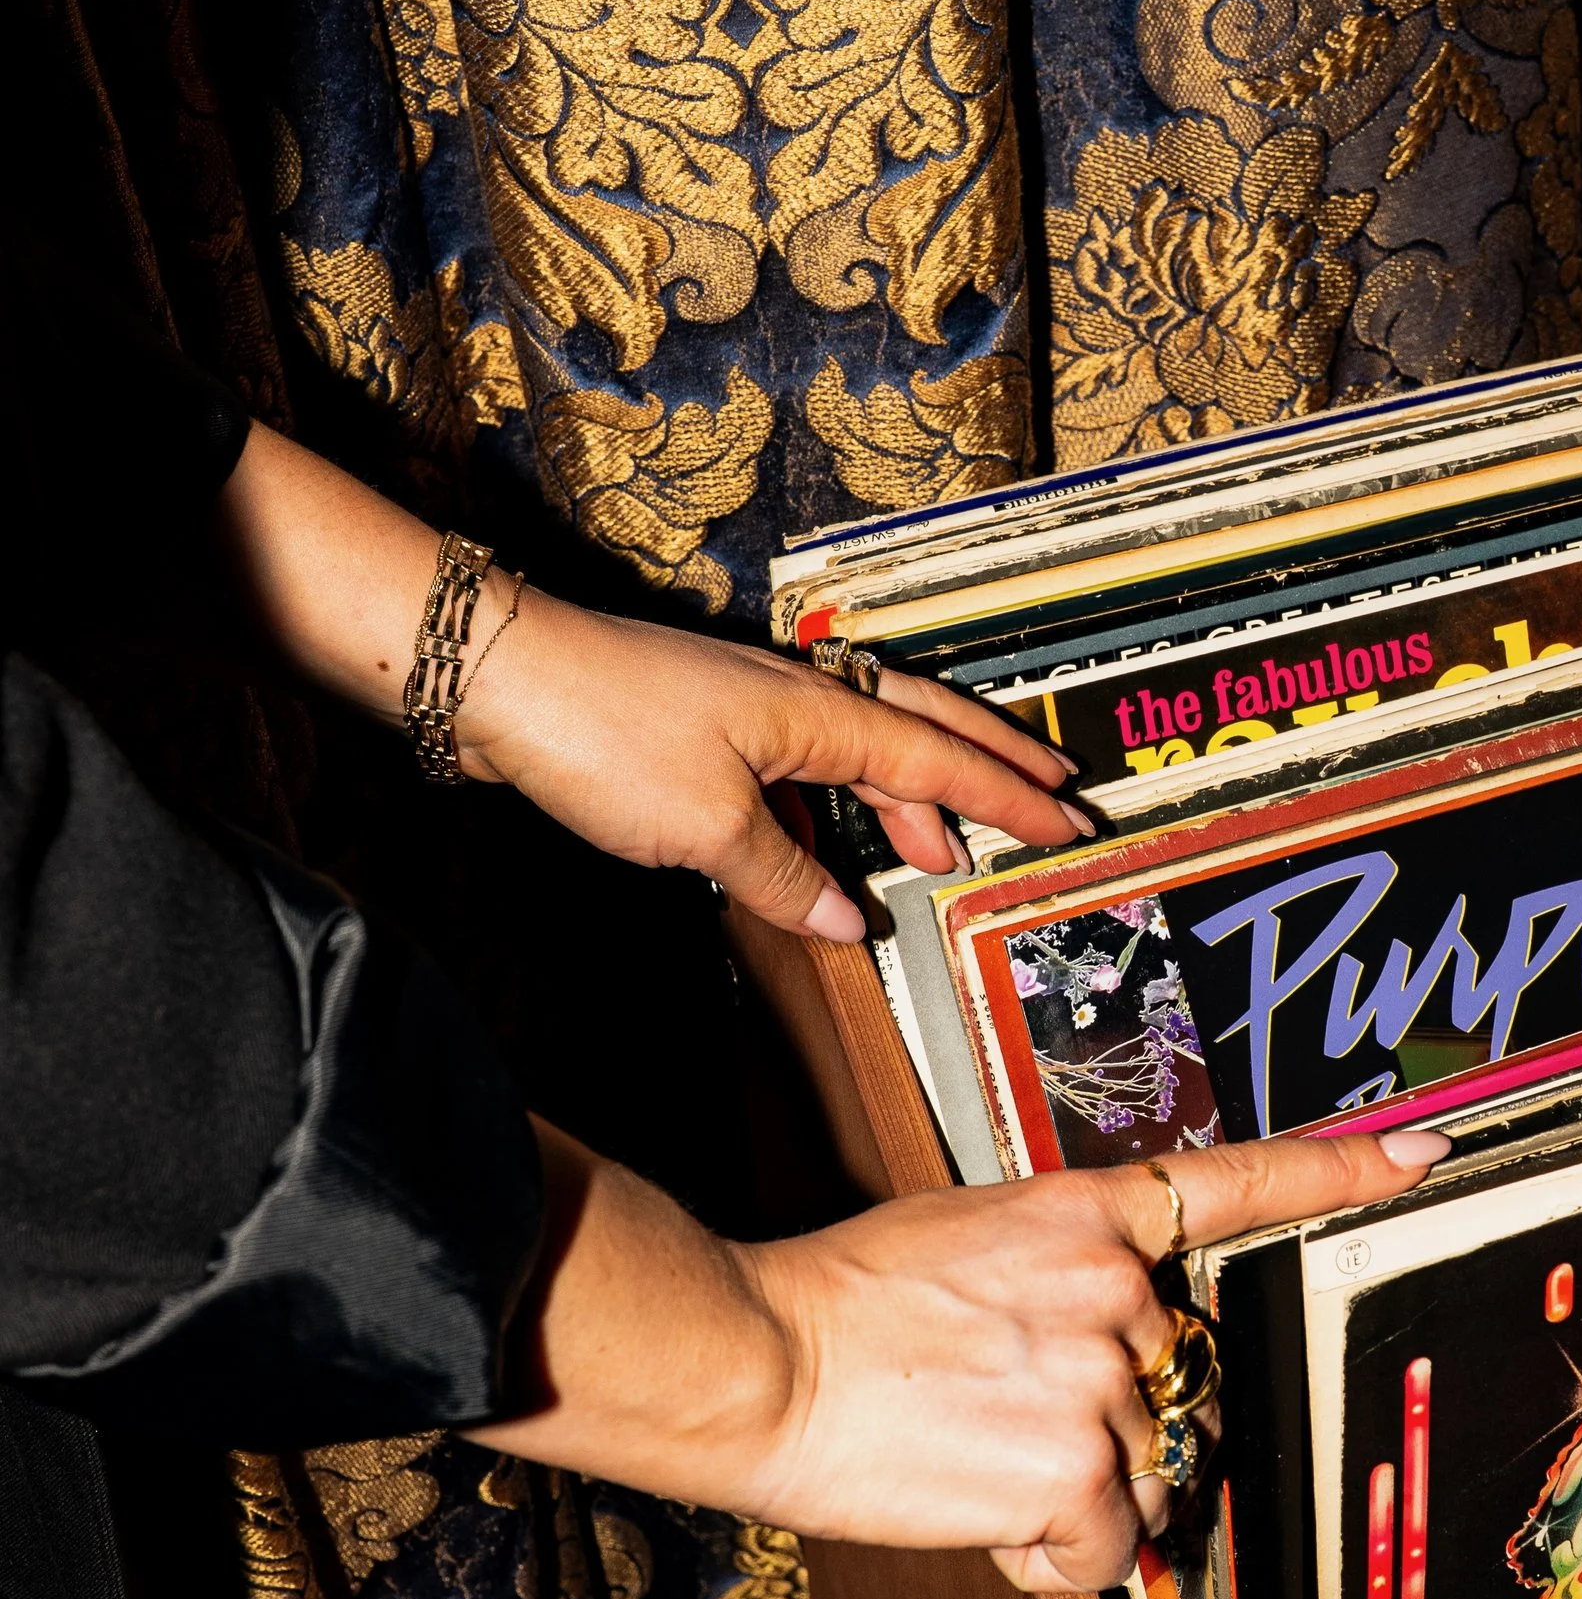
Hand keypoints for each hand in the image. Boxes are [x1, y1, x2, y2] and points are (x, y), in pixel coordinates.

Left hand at [213, 418, 1084, 931]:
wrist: (495, 675)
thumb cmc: (599, 732)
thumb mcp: (704, 830)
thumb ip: (786, 878)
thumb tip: (849, 923)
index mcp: (817, 713)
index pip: (940, 761)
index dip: (1008, 797)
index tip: (1068, 820)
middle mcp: (797, 694)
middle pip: (924, 726)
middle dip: (993, 767)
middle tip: (1051, 800)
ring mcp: (752, 702)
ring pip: (864, 742)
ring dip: (914, 790)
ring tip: (942, 846)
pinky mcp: (707, 719)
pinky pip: (808, 757)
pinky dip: (842, 796)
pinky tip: (828, 838)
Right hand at [740, 1128, 1450, 1589]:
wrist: (764, 1361)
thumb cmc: (839, 1308)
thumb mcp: (968, 1242)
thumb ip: (1058, 1278)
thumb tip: (1107, 1350)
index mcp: (1089, 1215)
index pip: (1238, 1181)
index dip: (1340, 1171)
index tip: (1418, 1156)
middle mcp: (1119, 1289)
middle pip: (1178, 1388)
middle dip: (1108, 1430)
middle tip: (996, 1416)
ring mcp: (1107, 1376)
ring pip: (1144, 1477)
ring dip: (1073, 1499)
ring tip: (972, 1458)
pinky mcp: (1081, 1466)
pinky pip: (1112, 1548)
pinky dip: (1053, 1556)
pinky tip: (984, 1513)